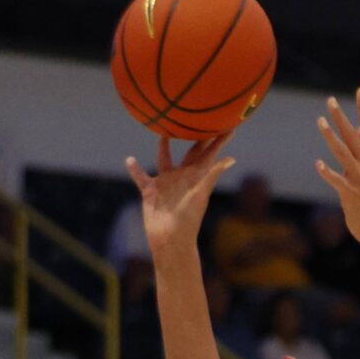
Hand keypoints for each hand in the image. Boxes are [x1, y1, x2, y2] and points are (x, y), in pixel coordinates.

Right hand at [127, 133, 233, 252]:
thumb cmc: (188, 219)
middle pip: (190, 152)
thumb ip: (212, 174)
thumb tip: (230, 159)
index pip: (209, 154)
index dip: (218, 141)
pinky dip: (135, 169)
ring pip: (164, 159)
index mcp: (196, 176)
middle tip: (199, 119)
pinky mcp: (151, 191)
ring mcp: (166, 183)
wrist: (170, 239)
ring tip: (163, 132)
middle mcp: (182, 176)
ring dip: (163, 147)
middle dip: (196, 137)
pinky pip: (141, 177)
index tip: (227, 125)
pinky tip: (129, 160)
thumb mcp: (201, 193)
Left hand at [313, 88, 359, 245]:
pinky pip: (337, 181)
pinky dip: (327, 173)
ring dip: (331, 137)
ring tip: (320, 122)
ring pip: (343, 153)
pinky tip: (318, 164)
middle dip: (341, 117)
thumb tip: (354, 128)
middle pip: (353, 136)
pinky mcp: (351, 194)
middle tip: (330, 100)